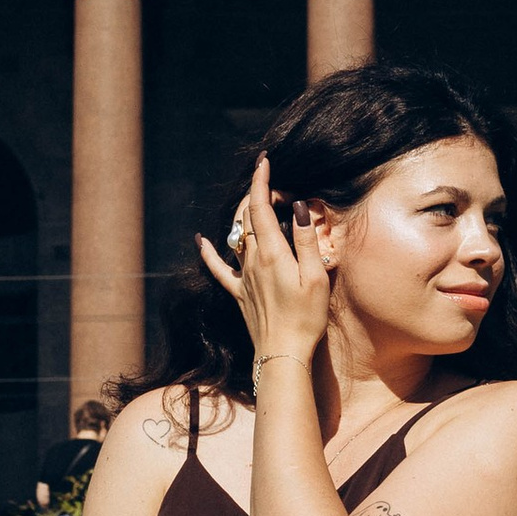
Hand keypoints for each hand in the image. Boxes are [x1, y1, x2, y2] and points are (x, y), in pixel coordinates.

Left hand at [196, 151, 331, 367]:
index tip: (264, 161)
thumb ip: (305, 241)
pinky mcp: (238, 293)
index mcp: (271, 253)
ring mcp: (242, 277)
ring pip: (236, 236)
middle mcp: (252, 260)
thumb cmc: (305, 318)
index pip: (260, 207)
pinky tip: (200, 240)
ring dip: (242, 215)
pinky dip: (208, 251)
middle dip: (256, 194)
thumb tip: (297, 207)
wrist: (282, 354)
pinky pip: (217, 268)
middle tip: (274, 185)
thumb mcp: (316, 277)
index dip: (261, 181)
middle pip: (246, 217)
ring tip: (253, 202)